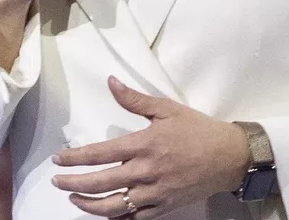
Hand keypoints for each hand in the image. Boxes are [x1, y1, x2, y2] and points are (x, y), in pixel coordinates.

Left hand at [51, 77, 251, 217]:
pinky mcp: (165, 207)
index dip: (74, 157)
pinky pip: (135, 219)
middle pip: (100, 183)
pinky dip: (116, 218)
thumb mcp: (167, 109)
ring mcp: (155, 193)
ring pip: (114, 207)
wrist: (231, 157)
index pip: (99, 154)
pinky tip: (104, 213)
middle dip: (73, 184)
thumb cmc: (199, 130)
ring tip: (75, 199)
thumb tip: (110, 82)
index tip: (58, 158)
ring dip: (89, 205)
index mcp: (144, 145)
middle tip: (57, 182)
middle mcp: (146, 172)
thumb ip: (135, 99)